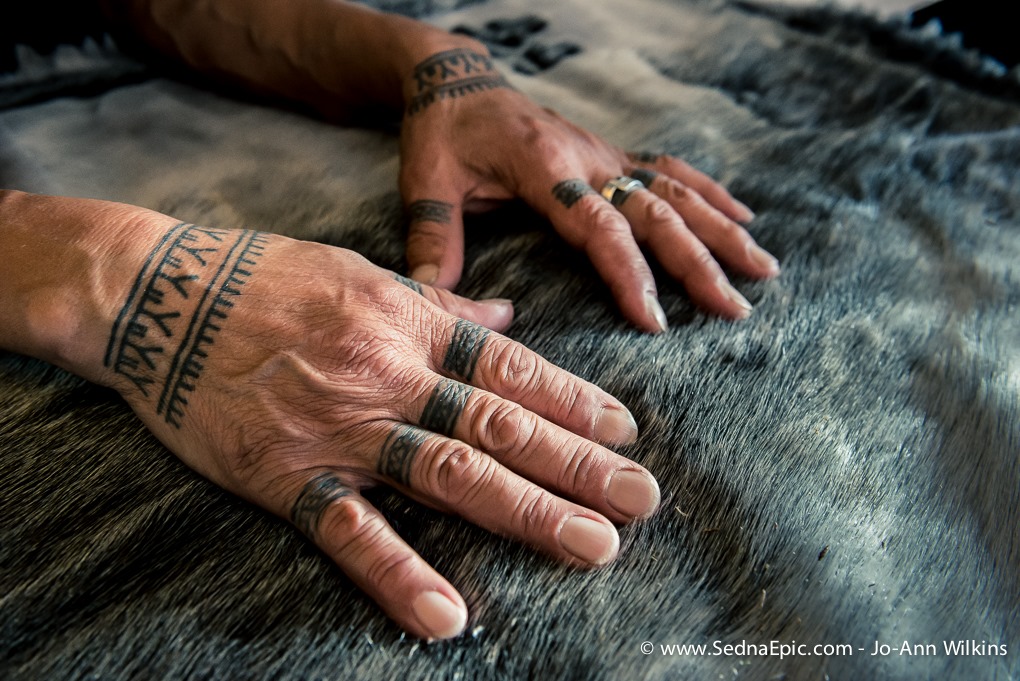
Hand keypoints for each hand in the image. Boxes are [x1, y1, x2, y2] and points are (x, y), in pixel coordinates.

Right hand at [97, 222, 659, 639]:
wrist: (156, 294)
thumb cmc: (267, 278)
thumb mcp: (363, 273)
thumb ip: (441, 305)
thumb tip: (507, 319)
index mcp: (410, 323)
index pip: (511, 369)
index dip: (575, 401)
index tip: (625, 434)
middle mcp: (388, 375)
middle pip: (501, 425)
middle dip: (577, 465)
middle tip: (640, 500)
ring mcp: (340, 428)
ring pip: (449, 474)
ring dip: (527, 512)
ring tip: (591, 545)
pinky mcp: (284, 474)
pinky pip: (350, 529)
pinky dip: (398, 573)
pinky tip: (449, 615)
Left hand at [398, 47, 779, 331]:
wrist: (456, 79)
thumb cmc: (440, 133)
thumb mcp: (424, 182)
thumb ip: (433, 237)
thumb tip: (435, 297)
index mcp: (545, 170)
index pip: (599, 228)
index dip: (630, 274)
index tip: (657, 322)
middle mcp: (588, 160)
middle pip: (656, 212)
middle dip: (699, 263)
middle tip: (735, 310)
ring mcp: (606, 154)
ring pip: (677, 192)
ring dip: (722, 231)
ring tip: (764, 271)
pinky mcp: (611, 153)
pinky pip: (670, 170)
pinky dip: (710, 193)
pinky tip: (744, 216)